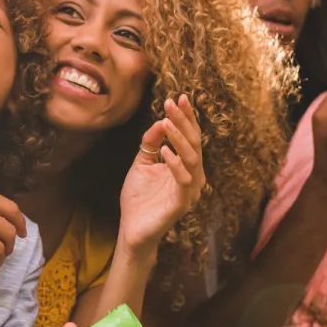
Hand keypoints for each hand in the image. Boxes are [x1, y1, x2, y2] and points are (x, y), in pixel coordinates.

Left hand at [117, 95, 205, 253]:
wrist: (132, 229)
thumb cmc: (139, 198)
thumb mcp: (142, 163)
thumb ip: (151, 143)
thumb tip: (160, 121)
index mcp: (185, 166)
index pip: (190, 138)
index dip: (187, 118)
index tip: (180, 98)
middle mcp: (192, 176)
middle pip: (194, 144)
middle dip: (184, 122)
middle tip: (172, 104)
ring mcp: (189, 190)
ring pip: (192, 159)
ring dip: (179, 138)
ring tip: (166, 122)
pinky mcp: (181, 203)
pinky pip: (183, 180)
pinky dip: (175, 163)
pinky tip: (164, 151)